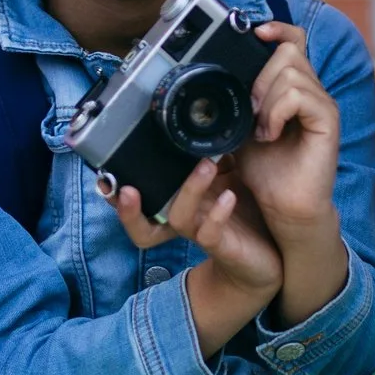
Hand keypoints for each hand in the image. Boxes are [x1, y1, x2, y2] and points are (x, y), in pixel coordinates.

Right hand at [107, 160, 279, 359]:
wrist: (269, 254)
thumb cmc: (246, 212)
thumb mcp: (231, 177)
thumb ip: (218, 153)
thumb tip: (212, 120)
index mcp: (182, 203)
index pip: (141, 202)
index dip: (120, 197)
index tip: (105, 179)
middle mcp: (186, 220)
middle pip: (143, 224)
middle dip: (129, 209)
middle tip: (127, 186)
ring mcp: (202, 233)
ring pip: (178, 218)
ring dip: (188, 190)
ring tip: (207, 165)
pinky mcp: (223, 246)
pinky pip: (210, 234)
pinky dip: (217, 215)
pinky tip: (229, 196)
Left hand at [233, 24, 341, 235]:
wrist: (283, 206)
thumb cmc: (265, 170)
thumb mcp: (242, 126)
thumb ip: (238, 100)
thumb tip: (215, 76)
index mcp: (294, 88)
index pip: (293, 40)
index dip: (276, 29)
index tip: (255, 33)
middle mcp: (312, 91)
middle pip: (288, 51)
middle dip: (260, 77)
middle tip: (251, 112)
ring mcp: (322, 104)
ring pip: (291, 71)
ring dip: (266, 99)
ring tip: (260, 129)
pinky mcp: (327, 120)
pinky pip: (299, 94)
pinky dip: (276, 112)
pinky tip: (270, 134)